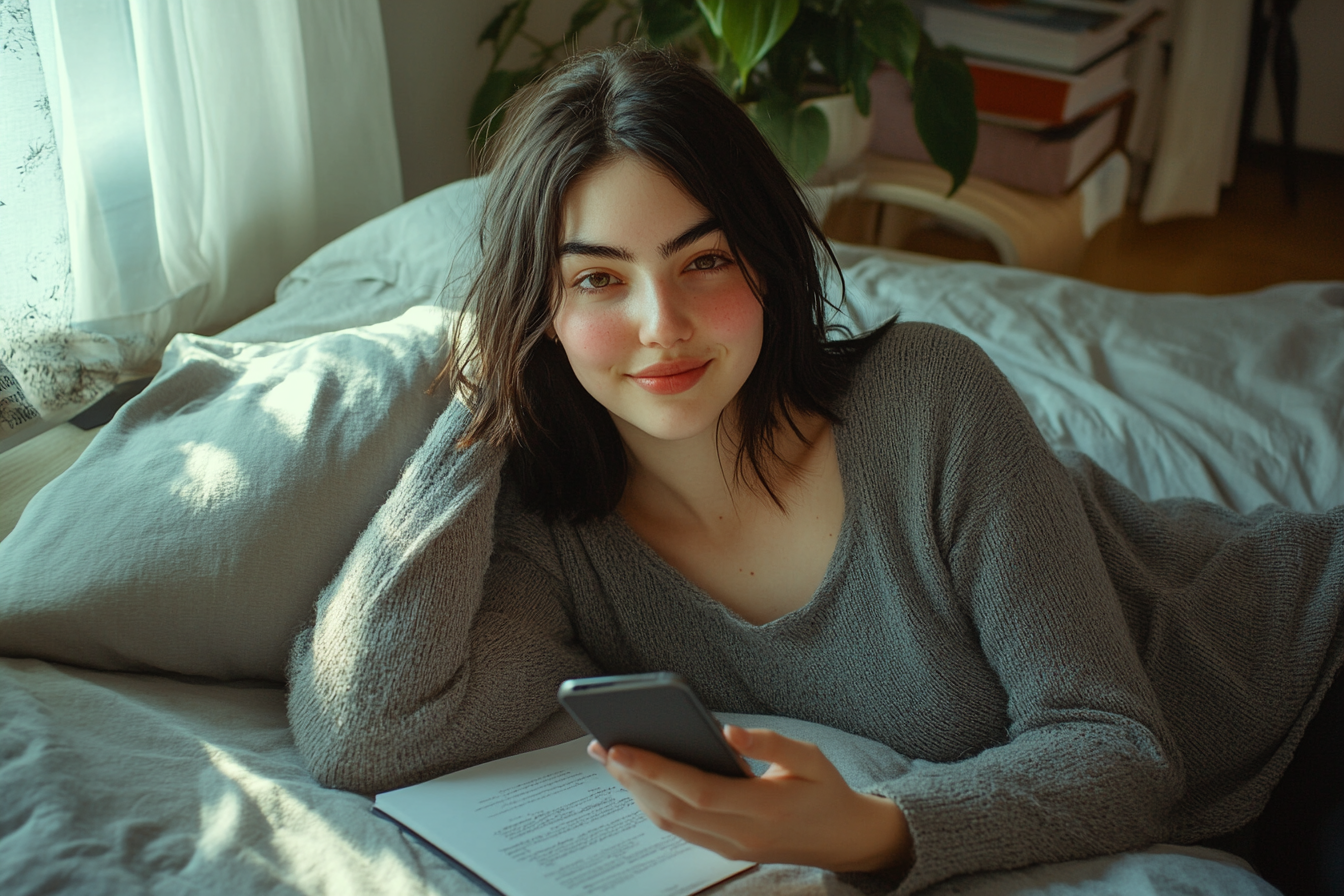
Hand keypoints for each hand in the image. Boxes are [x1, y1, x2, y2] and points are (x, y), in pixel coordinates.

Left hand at [588, 725, 913, 873]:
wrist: (846, 840)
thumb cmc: (826, 790)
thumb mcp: (811, 757)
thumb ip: (770, 743)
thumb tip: (728, 730)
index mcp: (765, 808)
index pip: (698, 791)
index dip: (655, 770)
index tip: (620, 748)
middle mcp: (742, 834)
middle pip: (673, 810)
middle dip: (632, 779)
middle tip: (602, 745)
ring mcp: (731, 847)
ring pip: (670, 823)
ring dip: (635, 792)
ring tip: (610, 758)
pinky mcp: (725, 849)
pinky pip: (679, 828)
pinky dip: (653, 803)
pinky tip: (638, 778)